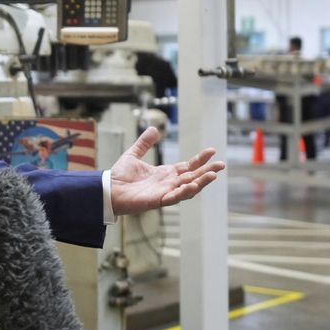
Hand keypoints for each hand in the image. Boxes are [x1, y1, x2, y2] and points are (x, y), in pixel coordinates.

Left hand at [109, 127, 223, 215]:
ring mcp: (164, 192)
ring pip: (188, 189)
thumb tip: (153, 129)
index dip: (200, 160)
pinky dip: (185, 192)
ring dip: (201, 182)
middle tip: (222, 164)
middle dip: (207, 171)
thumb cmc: (120, 176)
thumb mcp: (133, 154)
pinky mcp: (157, 201)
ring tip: (213, 175)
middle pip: (192, 177)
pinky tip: (193, 185)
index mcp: (165, 173)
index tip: (212, 151)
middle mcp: (168, 183)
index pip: (187, 166)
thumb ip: (144, 143)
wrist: (108, 189)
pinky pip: (174, 197)